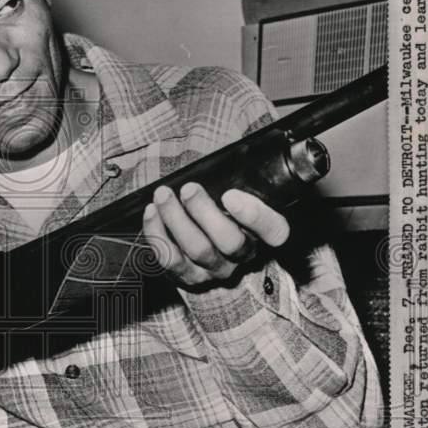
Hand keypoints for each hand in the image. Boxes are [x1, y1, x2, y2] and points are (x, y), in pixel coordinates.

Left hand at [142, 184, 289, 288]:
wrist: (199, 243)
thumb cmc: (219, 205)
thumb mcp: (234, 191)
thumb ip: (236, 178)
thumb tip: (225, 150)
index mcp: (261, 233)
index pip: (274, 231)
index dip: (255, 216)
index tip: (230, 195)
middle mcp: (241, 256)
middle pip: (230, 242)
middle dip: (205, 213)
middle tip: (189, 189)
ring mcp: (214, 269)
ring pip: (199, 250)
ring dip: (177, 219)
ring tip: (163, 195)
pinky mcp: (187, 276)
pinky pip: (170, 259)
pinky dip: (158, 233)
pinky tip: (152, 212)